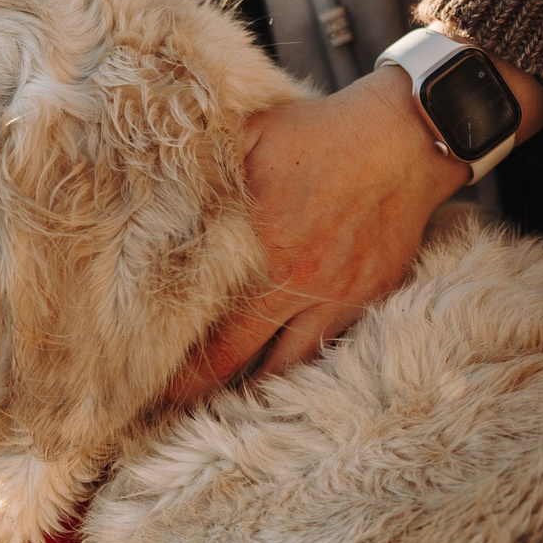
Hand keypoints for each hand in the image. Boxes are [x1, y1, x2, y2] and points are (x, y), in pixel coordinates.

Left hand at [164, 58, 542, 403]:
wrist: (404, 137)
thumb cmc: (320, 132)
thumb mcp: (251, 134)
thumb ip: (205, 165)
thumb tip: (153, 183)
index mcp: (256, 241)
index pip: (198, 312)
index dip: (169, 349)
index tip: (138, 371)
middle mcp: (294, 279)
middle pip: (234, 355)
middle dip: (198, 387)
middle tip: (165, 406)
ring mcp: (335, 295)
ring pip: (285, 367)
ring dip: (251, 390)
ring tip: (220, 410)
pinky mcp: (368, 298)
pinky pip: (327, 349)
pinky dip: (299, 370)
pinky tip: (277, 382)